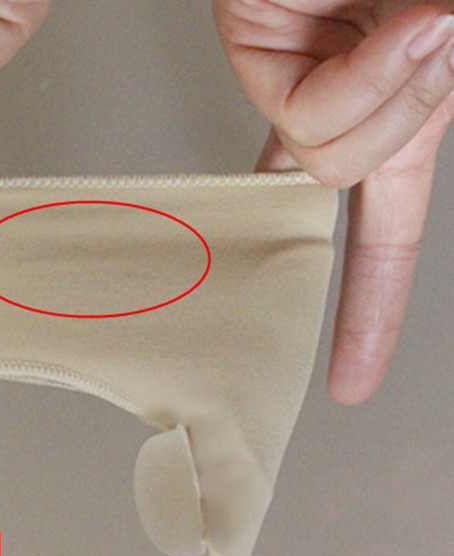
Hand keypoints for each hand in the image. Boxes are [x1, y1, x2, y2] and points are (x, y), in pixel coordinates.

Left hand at [213, 0, 453, 403]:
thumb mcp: (445, 38)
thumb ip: (425, 89)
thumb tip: (433, 54)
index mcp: (401, 106)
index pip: (384, 229)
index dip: (369, 310)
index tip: (349, 377)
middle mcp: (354, 99)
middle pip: (351, 189)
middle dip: (389, 140)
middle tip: (420, 46)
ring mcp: (305, 73)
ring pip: (326, 158)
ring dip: (381, 90)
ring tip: (409, 12)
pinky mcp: (260, 40)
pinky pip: (297, 111)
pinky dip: (350, 78)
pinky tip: (371, 20)